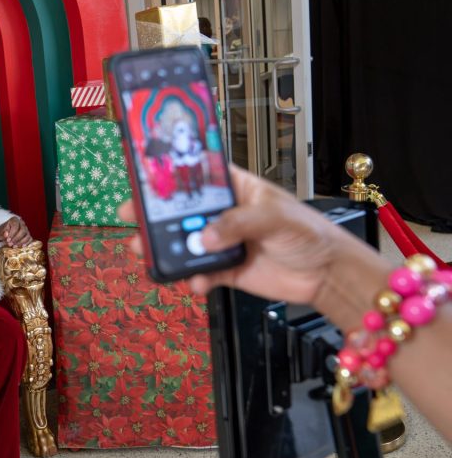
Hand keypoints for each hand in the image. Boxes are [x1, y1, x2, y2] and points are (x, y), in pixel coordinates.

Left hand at [0, 216, 32, 247]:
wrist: (6, 233)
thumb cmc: (3, 232)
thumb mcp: (0, 232)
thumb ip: (3, 233)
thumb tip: (6, 235)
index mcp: (14, 220)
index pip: (15, 226)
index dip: (12, 234)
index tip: (7, 240)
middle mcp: (22, 223)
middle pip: (23, 230)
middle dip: (16, 238)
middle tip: (10, 244)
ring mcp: (26, 229)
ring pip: (27, 235)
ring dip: (21, 242)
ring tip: (14, 246)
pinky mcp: (28, 235)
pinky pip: (30, 239)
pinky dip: (27, 243)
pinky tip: (22, 246)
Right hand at [118, 165, 348, 306]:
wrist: (325, 275)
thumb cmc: (308, 232)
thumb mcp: (275, 218)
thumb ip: (238, 224)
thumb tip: (204, 237)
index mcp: (236, 189)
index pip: (199, 175)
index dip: (172, 174)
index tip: (146, 177)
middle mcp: (225, 214)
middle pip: (182, 211)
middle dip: (155, 215)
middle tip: (131, 216)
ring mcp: (223, 243)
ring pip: (185, 243)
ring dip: (165, 249)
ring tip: (145, 252)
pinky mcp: (225, 270)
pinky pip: (199, 273)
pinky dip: (192, 279)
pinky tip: (195, 282)